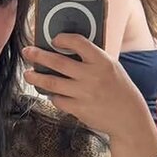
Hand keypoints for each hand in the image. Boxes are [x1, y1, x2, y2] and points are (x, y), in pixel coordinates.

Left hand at [23, 35, 154, 141]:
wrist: (128, 117)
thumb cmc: (118, 89)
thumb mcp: (111, 67)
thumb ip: (92, 59)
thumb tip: (64, 50)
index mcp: (102, 61)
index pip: (79, 42)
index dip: (63, 39)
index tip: (53, 39)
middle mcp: (91, 76)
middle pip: (58, 62)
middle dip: (38, 56)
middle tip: (27, 51)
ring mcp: (84, 93)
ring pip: (52, 83)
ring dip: (36, 77)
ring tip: (27, 74)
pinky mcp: (78, 109)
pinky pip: (57, 99)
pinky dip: (52, 95)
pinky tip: (50, 92)